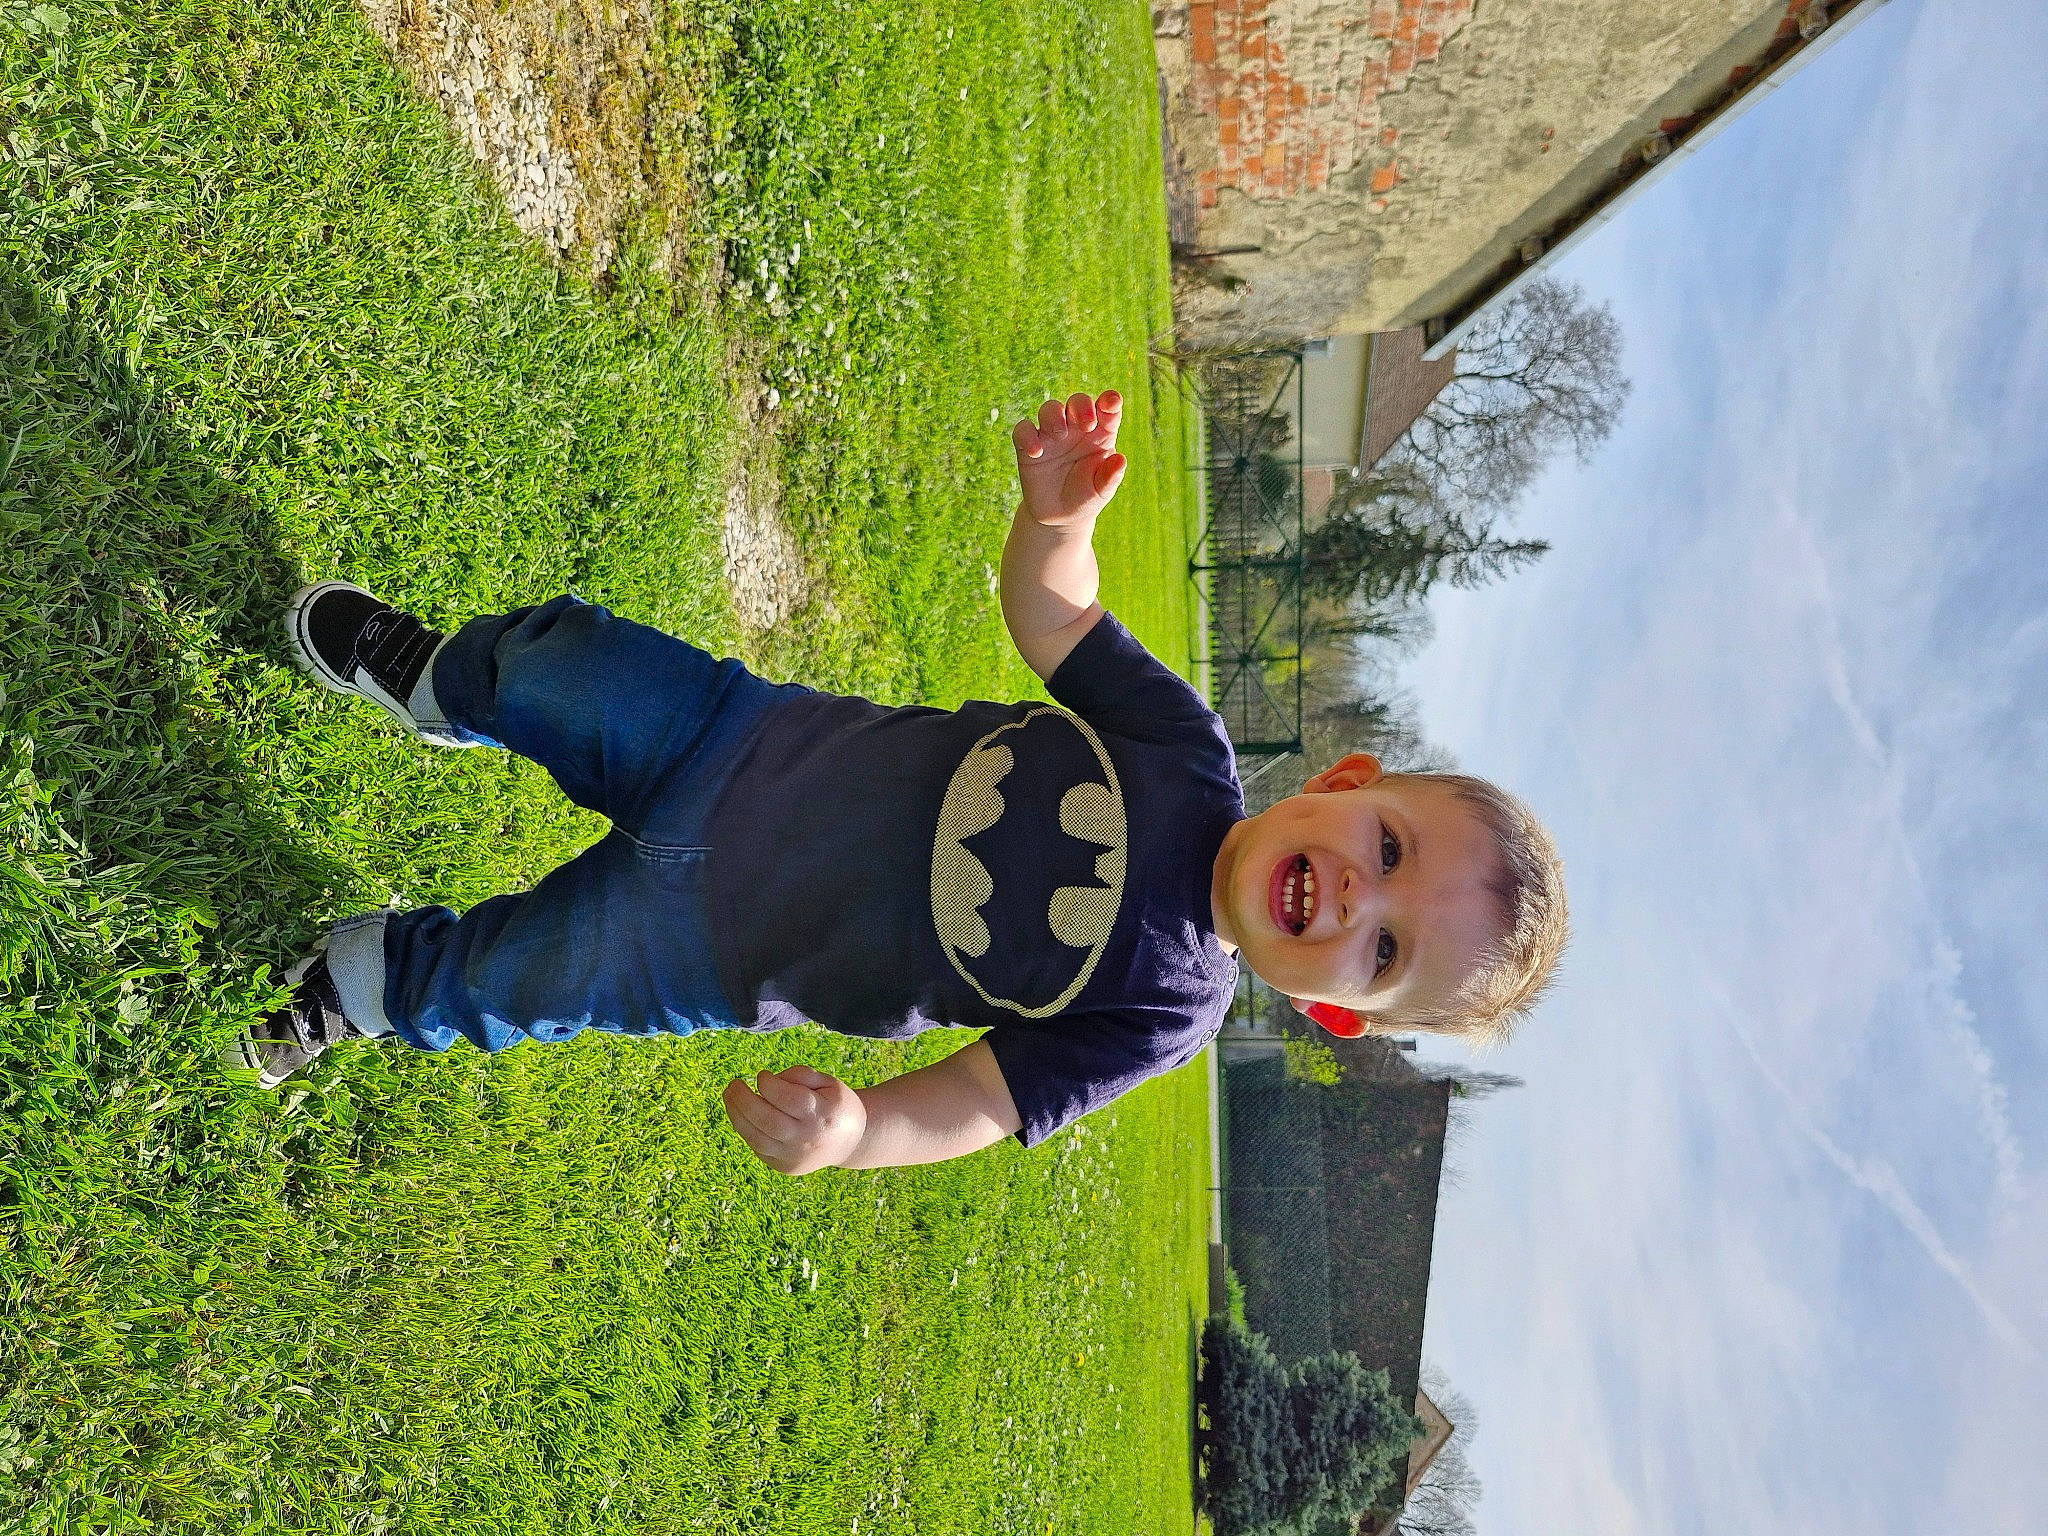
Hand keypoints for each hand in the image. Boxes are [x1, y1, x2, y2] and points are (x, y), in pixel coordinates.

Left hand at [721, 1065, 867, 1175]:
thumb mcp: (828, 1082)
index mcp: (825, 1114)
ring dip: (737, 1116)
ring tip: (729, 1095)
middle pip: (769, 1121)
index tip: (762, 1075)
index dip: (770, 1085)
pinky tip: (740, 1113)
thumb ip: (801, 1075)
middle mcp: (809, 1139)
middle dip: (744, 1100)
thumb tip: (770, 1081)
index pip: (790, 1099)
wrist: (849, 1143)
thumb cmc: (834, 1105)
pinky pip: (758, 1148)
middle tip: (734, 1084)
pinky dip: (745, 1129)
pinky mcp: (785, 1167)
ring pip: (757, 1139)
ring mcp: (796, 1157)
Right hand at [1012, 390, 1126, 528]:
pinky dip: (1027, 436)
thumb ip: (1111, 476)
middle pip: (1077, 402)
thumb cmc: (1086, 496)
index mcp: (1099, 432)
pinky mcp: (1028, 446)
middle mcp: (1075, 428)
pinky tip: (1035, 452)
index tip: (1112, 403)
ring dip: (1054, 415)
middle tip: (1088, 424)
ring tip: (1059, 433)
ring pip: (1049, 409)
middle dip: (1082, 406)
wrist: (1059, 515)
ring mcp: (1051, 434)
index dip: (1110, 401)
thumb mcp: (1101, 491)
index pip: (1106, 408)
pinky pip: (1023, 431)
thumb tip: (1120, 460)